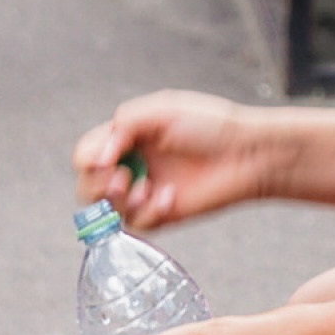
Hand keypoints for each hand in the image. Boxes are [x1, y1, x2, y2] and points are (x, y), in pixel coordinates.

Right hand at [71, 90, 265, 228]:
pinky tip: (170, 197)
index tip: (108, 158)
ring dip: (117, 201)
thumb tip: (98, 157)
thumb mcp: (162, 110)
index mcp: (128, 137)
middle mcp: (133, 165)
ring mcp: (145, 192)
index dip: (89, 158)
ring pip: (107, 210)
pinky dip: (148, 211)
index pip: (87, 153)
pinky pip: (137, 224)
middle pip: (87, 186)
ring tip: (141, 189)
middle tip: (120, 179)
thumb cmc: (209, 125)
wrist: (247, 154)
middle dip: (95, 185)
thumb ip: (124, 124)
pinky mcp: (162, 215)